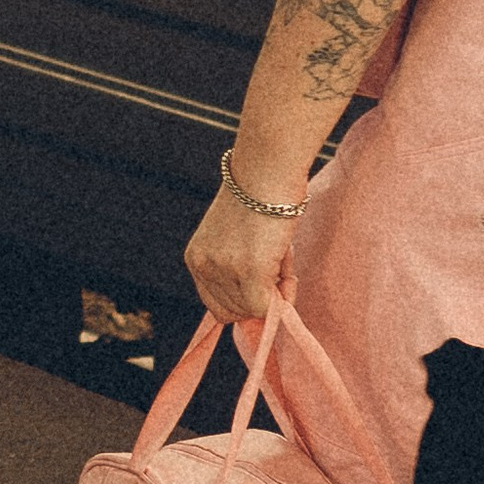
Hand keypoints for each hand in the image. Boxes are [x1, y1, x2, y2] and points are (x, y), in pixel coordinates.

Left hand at [183, 181, 298, 321]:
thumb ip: (240, 273)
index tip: (263, 281)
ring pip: (254, 311)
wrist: (266, 171)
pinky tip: (287, 263)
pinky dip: (284, 294)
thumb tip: (267, 312)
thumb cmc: (260, 199)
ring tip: (279, 253)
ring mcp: (224, 270)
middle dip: (261, 295)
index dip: (245, 300)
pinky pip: (269, 308)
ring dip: (275, 289)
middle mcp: (203, 266)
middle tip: (276, 262)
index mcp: (196, 258)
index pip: (217, 306)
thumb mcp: (237, 240)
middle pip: (235, 313)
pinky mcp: (249, 272)